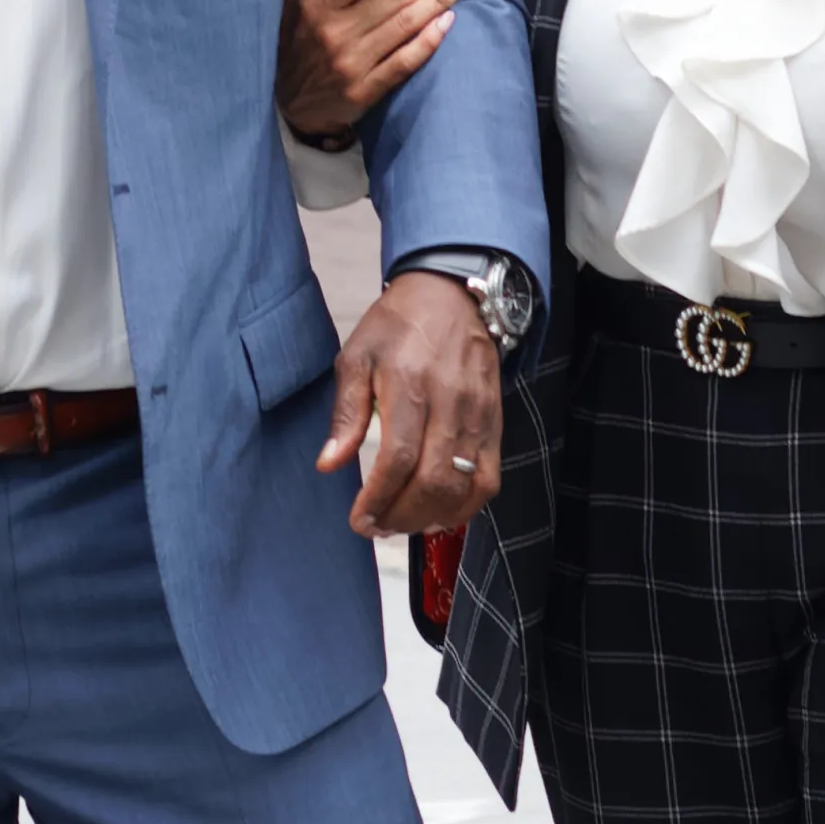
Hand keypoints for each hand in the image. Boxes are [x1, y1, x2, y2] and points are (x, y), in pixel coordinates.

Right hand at [277, 0, 466, 146]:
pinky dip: (431, 39)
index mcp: (314, 4)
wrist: (289, 104)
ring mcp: (351, 64)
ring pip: (405, 24)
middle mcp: (333, 32)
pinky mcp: (365, 91)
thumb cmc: (294, 42)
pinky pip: (406, 61)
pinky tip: (448, 20)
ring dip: (437, 0)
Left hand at [320, 269, 501, 537]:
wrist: (452, 295)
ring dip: (432, 518)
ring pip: (464, 487)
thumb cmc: (399, 326)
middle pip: (433, 481)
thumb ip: (346, 414)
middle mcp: (450, 403)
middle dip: (402, 516)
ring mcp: (479, 416)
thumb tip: (329, 464)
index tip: (360, 520)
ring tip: (404, 524)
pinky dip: (467, 507)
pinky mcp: (496, 423)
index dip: (378, 499)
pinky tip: (440, 513)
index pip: (398, 459)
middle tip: (377, 528)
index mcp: (410, 385)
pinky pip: (489, 479)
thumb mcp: (357, 357)